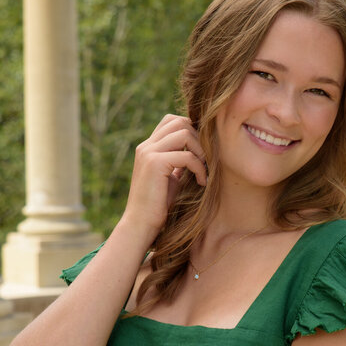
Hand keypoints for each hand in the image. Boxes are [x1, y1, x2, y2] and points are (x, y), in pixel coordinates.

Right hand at [122, 114, 205, 238]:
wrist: (140, 225)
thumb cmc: (158, 205)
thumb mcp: (170, 177)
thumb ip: (179, 160)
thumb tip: (199, 151)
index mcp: (148, 147)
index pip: (172, 120)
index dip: (192, 130)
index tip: (201, 153)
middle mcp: (146, 146)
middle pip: (180, 122)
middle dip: (199, 139)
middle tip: (205, 162)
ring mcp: (149, 153)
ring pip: (185, 133)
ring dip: (201, 151)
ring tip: (204, 171)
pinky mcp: (155, 163)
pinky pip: (187, 156)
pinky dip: (199, 168)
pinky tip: (201, 182)